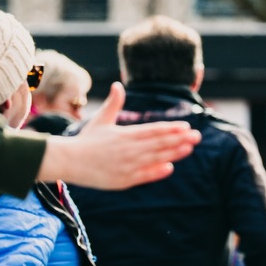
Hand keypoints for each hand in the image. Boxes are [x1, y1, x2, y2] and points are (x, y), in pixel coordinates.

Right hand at [37, 83, 201, 189]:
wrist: (68, 161)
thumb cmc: (87, 140)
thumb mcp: (101, 120)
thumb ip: (114, 104)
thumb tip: (118, 85)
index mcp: (125, 134)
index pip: (153, 130)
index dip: (171, 128)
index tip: (186, 126)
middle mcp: (128, 149)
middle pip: (158, 143)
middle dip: (179, 139)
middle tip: (197, 136)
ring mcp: (126, 165)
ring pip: (155, 158)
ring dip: (173, 153)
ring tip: (189, 148)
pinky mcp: (123, 179)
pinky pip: (143, 175)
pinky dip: (157, 171)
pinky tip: (170, 167)